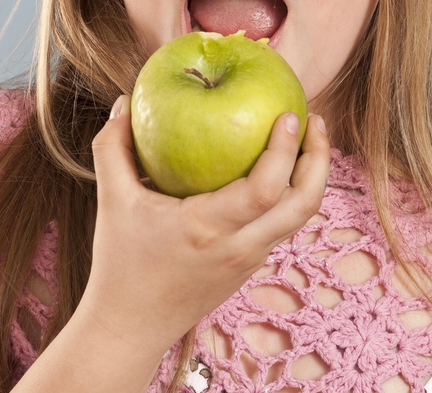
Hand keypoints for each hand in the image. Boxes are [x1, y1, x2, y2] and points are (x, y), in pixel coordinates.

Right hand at [74, 96, 329, 358]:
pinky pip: (283, 224)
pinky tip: (281, 166)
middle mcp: (239, 247)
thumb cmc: (119, 265)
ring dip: (312, 175)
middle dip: (320, 159)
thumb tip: (125, 102)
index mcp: (208, 229)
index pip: (266, 190)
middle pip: (304, 204)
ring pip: (301, 217)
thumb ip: (113, 148)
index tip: (291, 115)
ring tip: (308, 137)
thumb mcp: (112, 202)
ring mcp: (250, 260)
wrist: (130, 329)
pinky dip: (293, 192)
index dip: (285, 151)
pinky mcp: (251, 266)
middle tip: (315, 119)